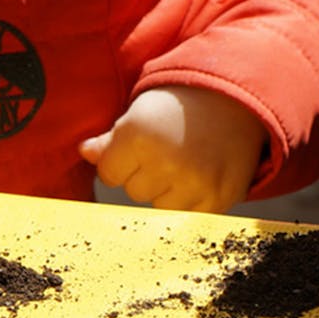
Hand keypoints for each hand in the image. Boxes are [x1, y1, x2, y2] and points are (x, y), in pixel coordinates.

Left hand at [79, 86, 266, 212]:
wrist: (233, 103)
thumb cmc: (177, 108)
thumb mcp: (138, 114)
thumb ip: (109, 140)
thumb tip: (84, 153)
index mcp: (139, 136)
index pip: (109, 174)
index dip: (119, 163)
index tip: (135, 151)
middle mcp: (166, 161)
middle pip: (134, 191)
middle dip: (143, 175)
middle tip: (164, 154)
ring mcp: (195, 183)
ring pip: (160, 206)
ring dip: (167, 191)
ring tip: (182, 164)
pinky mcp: (219, 198)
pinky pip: (190, 214)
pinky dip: (193, 200)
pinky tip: (200, 175)